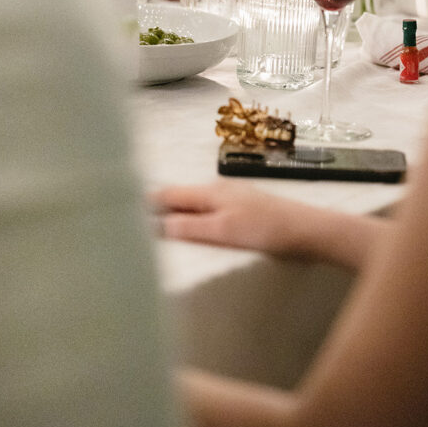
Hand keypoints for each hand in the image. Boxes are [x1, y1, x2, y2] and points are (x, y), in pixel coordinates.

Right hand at [150, 182, 387, 268]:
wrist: (308, 231)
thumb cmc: (267, 229)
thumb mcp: (223, 231)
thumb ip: (190, 227)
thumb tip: (154, 225)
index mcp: (209, 192)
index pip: (166, 195)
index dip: (143, 205)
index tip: (119, 215)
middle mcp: (216, 191)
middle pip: (177, 200)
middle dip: (156, 211)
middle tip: (130, 230)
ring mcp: (230, 200)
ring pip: (192, 207)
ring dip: (174, 218)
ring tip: (154, 236)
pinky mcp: (242, 212)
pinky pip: (207, 214)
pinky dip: (192, 222)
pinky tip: (192, 236)